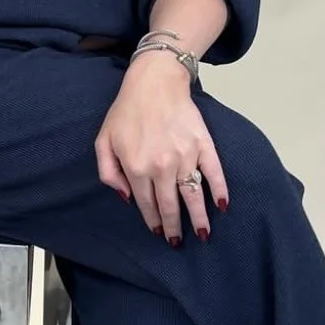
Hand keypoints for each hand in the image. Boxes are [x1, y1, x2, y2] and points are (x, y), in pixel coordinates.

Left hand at [94, 52, 227, 245]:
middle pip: (171, 205)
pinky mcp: (203, 144)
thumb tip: (127, 198)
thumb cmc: (126, 111)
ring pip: (193, 194)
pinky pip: (214, 172)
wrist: (154, 82)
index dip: (153, 221)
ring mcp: (185, 156)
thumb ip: (109, 173)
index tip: (157, 232)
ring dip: (199, 217)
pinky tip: (222, 205)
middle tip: (177, 242)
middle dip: (174, 227)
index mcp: (137, 167)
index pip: (147, 203)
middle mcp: (163, 166)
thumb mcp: (103, 141)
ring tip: (203, 234)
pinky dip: (219, 190)